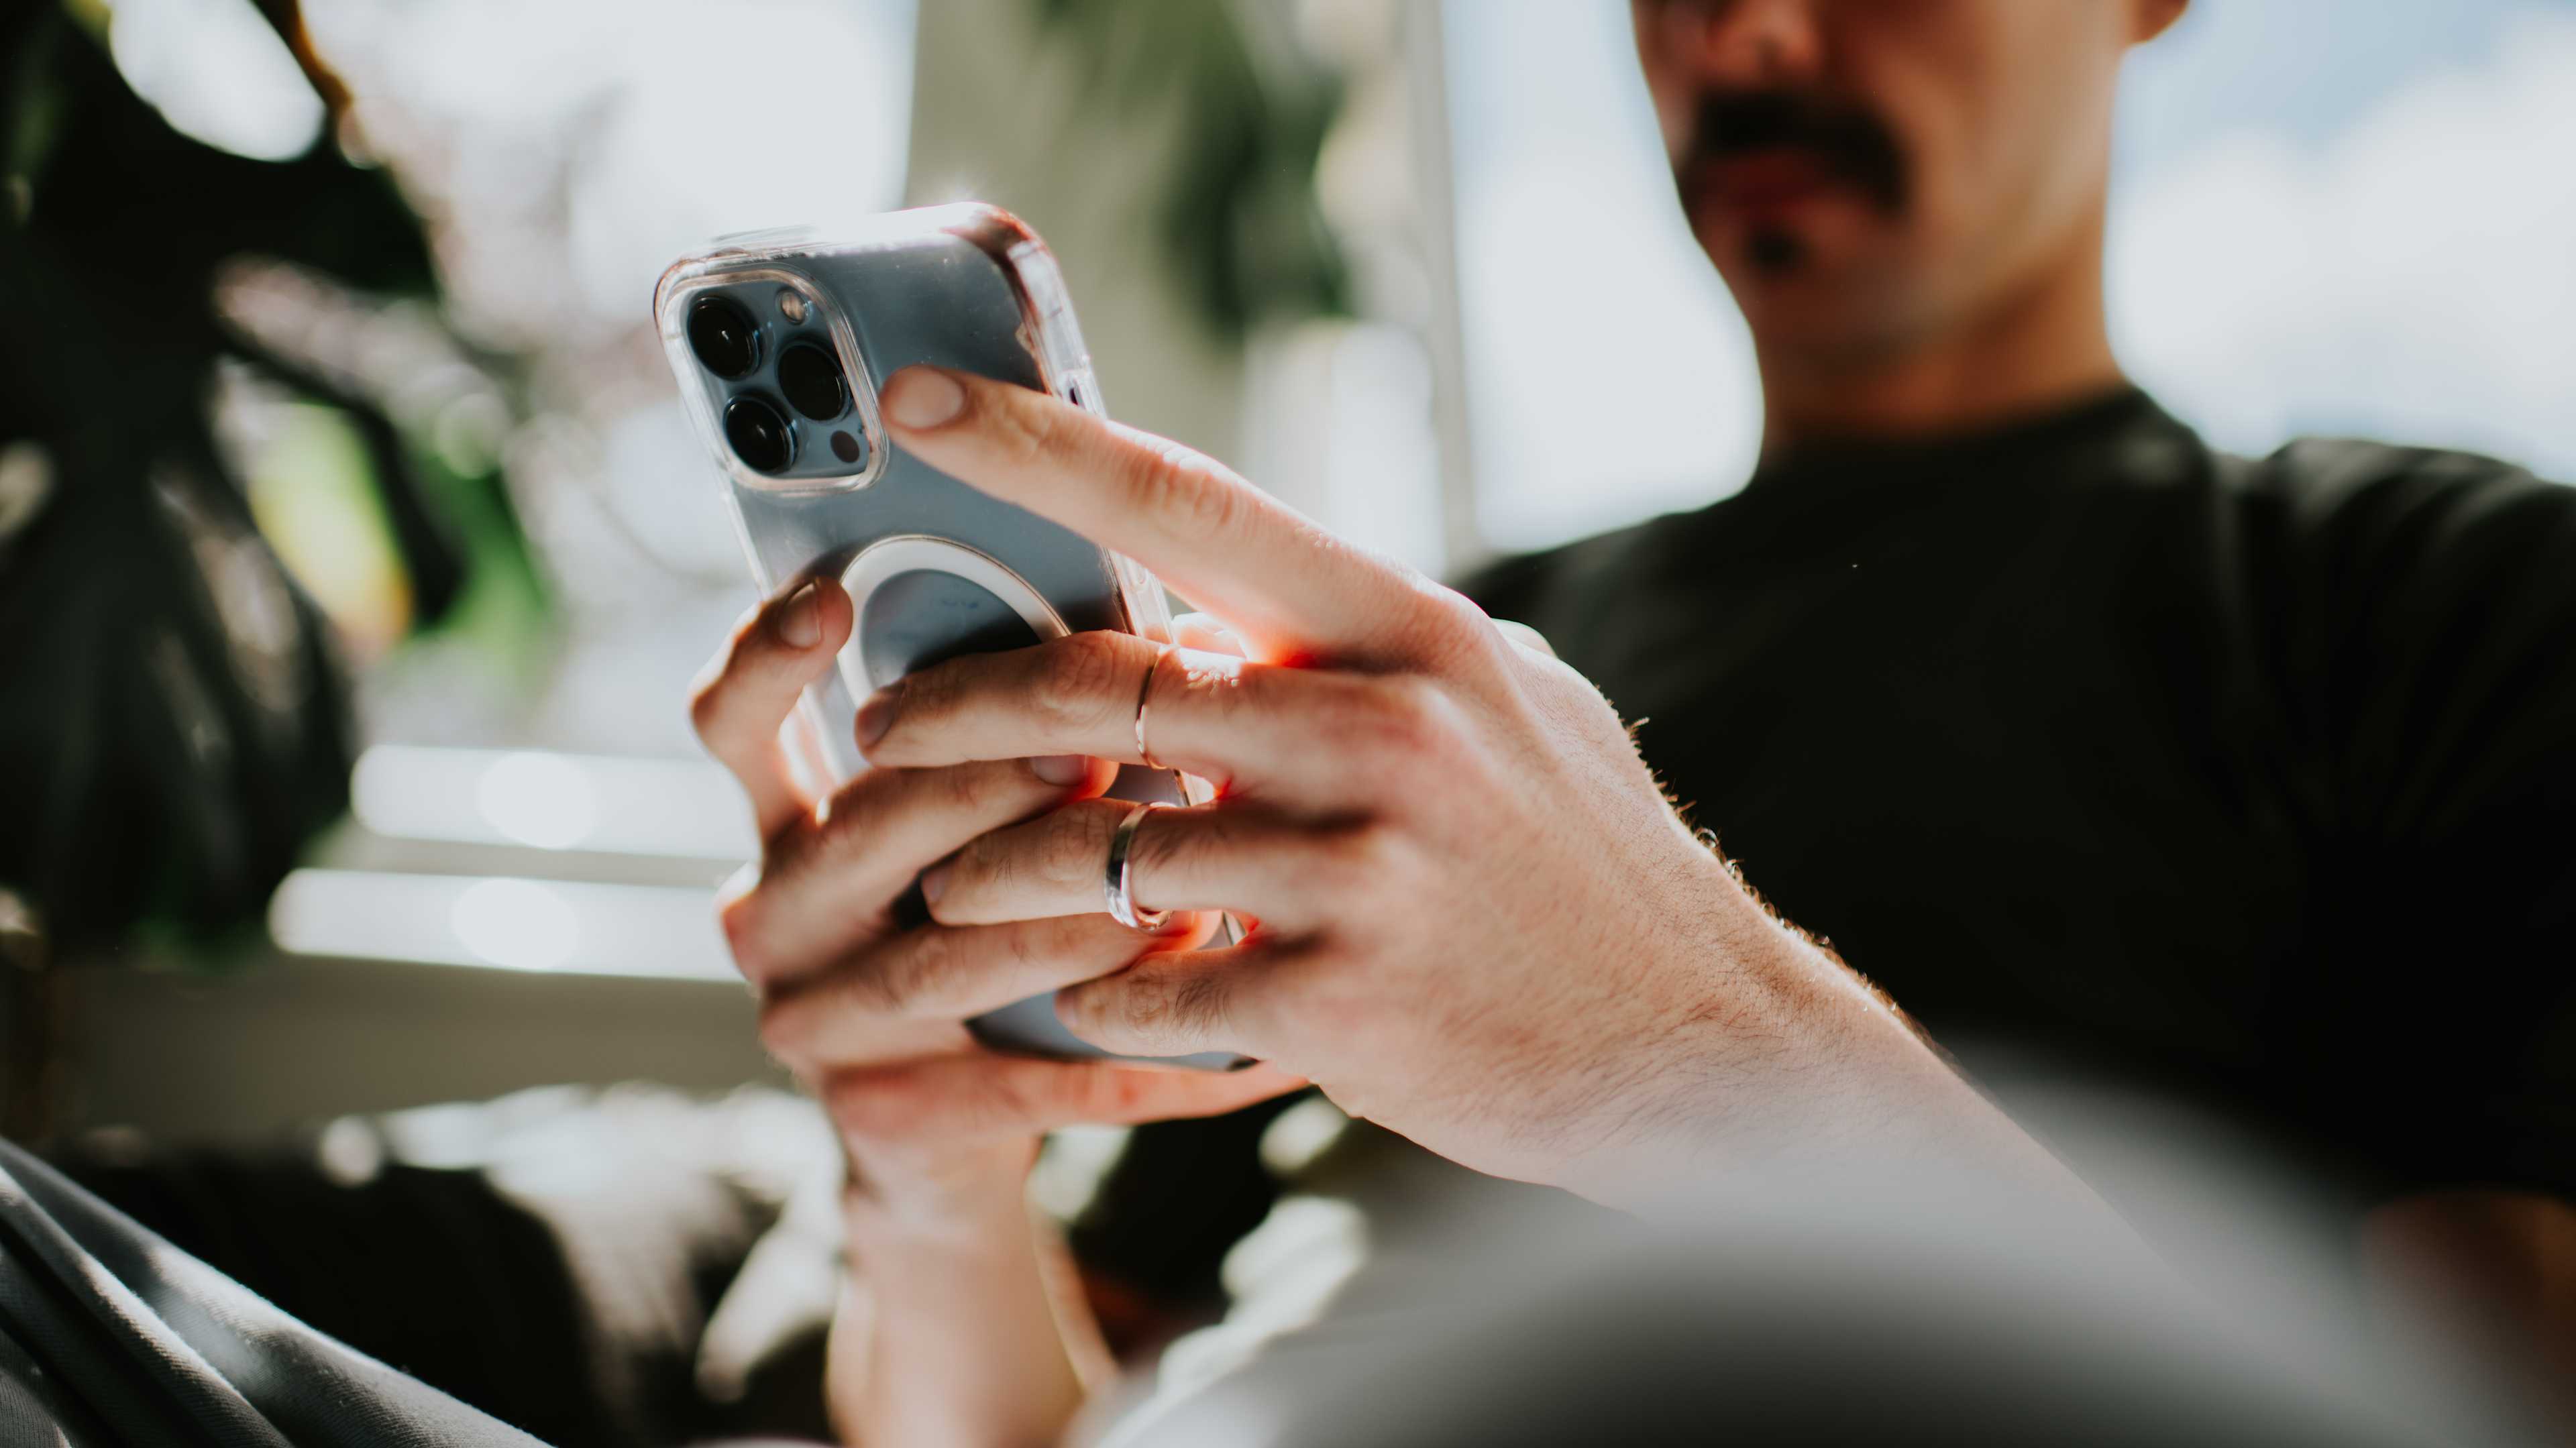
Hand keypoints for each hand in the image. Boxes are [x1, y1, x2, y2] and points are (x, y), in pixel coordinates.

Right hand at [688, 579, 1301, 1230]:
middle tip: (1102, 754)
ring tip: (1190, 900)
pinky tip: (1232, 1056)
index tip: (831, 593)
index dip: (769, 656)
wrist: (949, 1152)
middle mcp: (773, 917)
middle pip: (866, 827)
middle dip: (989, 784)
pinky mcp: (875, 1120)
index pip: (734, 725)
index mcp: (786, 827)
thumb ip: (1000, 753)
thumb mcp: (967, 846)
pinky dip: (1137, 1062)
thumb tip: (1149, 634)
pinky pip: (1022, 1081)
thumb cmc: (985, 947)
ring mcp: (812, 1024)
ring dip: (1076, 924)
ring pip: (947, 956)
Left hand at [857, 364, 2054, 1205]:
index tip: (915, 397)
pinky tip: (1082, 996)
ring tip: (950, 888)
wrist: (1699, 1051)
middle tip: (881, 737)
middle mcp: (1386, 723)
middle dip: (951, 710)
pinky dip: (1091, 992)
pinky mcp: (1339, 1000)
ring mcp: (1364, 863)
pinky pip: (1147, 984)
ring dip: (994, 875)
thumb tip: (1201, 605)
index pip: (1187, 502)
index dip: (1035, 441)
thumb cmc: (1581, 868)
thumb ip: (1356, 648)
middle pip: (1096, 686)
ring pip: (1096, 848)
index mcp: (1409, 628)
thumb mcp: (1501, 706)